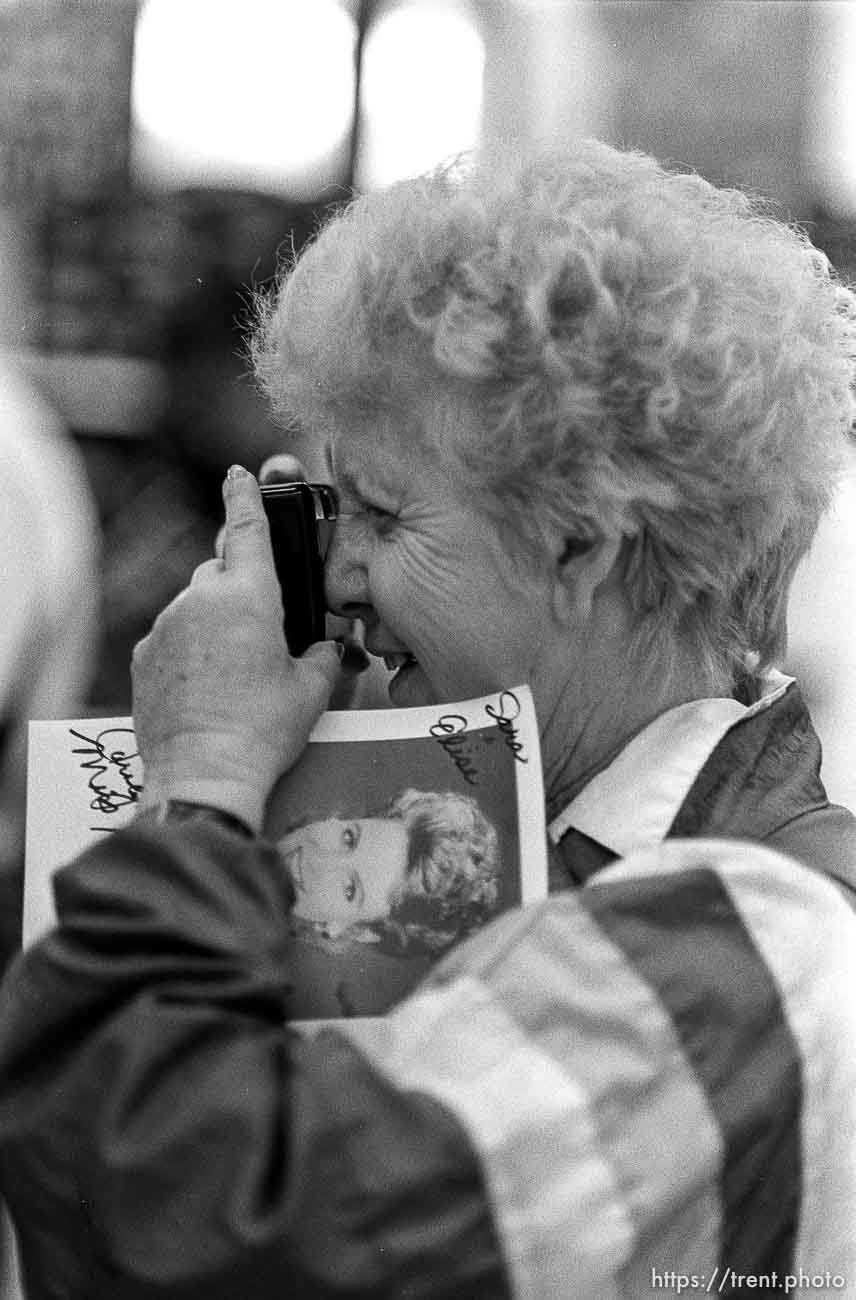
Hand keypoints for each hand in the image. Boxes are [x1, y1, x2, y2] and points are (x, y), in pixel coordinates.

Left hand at [132, 466, 341, 832]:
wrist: (204, 773)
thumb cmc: (263, 730)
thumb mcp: (312, 690)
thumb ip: (324, 655)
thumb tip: (329, 647)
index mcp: (250, 595)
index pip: (249, 528)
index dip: (245, 494)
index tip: (238, 473)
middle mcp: (202, 600)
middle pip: (222, 571)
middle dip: (242, 588)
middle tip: (264, 631)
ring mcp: (167, 626)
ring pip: (196, 605)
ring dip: (215, 623)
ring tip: (236, 673)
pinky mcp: (145, 655)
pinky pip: (172, 636)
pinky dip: (190, 650)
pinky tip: (207, 687)